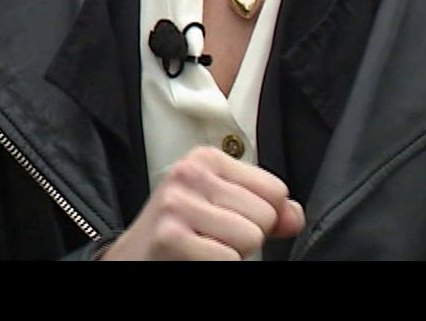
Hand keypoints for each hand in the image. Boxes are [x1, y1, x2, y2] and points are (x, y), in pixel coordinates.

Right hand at [100, 146, 304, 260]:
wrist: (130, 259)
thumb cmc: (178, 234)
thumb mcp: (221, 207)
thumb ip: (266, 208)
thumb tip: (294, 217)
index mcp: (206, 158)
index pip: (275, 190)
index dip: (262, 216)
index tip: (228, 220)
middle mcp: (189, 173)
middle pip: (265, 215)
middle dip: (246, 237)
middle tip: (211, 239)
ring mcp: (177, 204)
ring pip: (251, 238)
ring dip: (232, 254)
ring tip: (202, 248)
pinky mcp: (170, 236)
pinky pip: (228, 259)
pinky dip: (217, 266)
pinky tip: (191, 258)